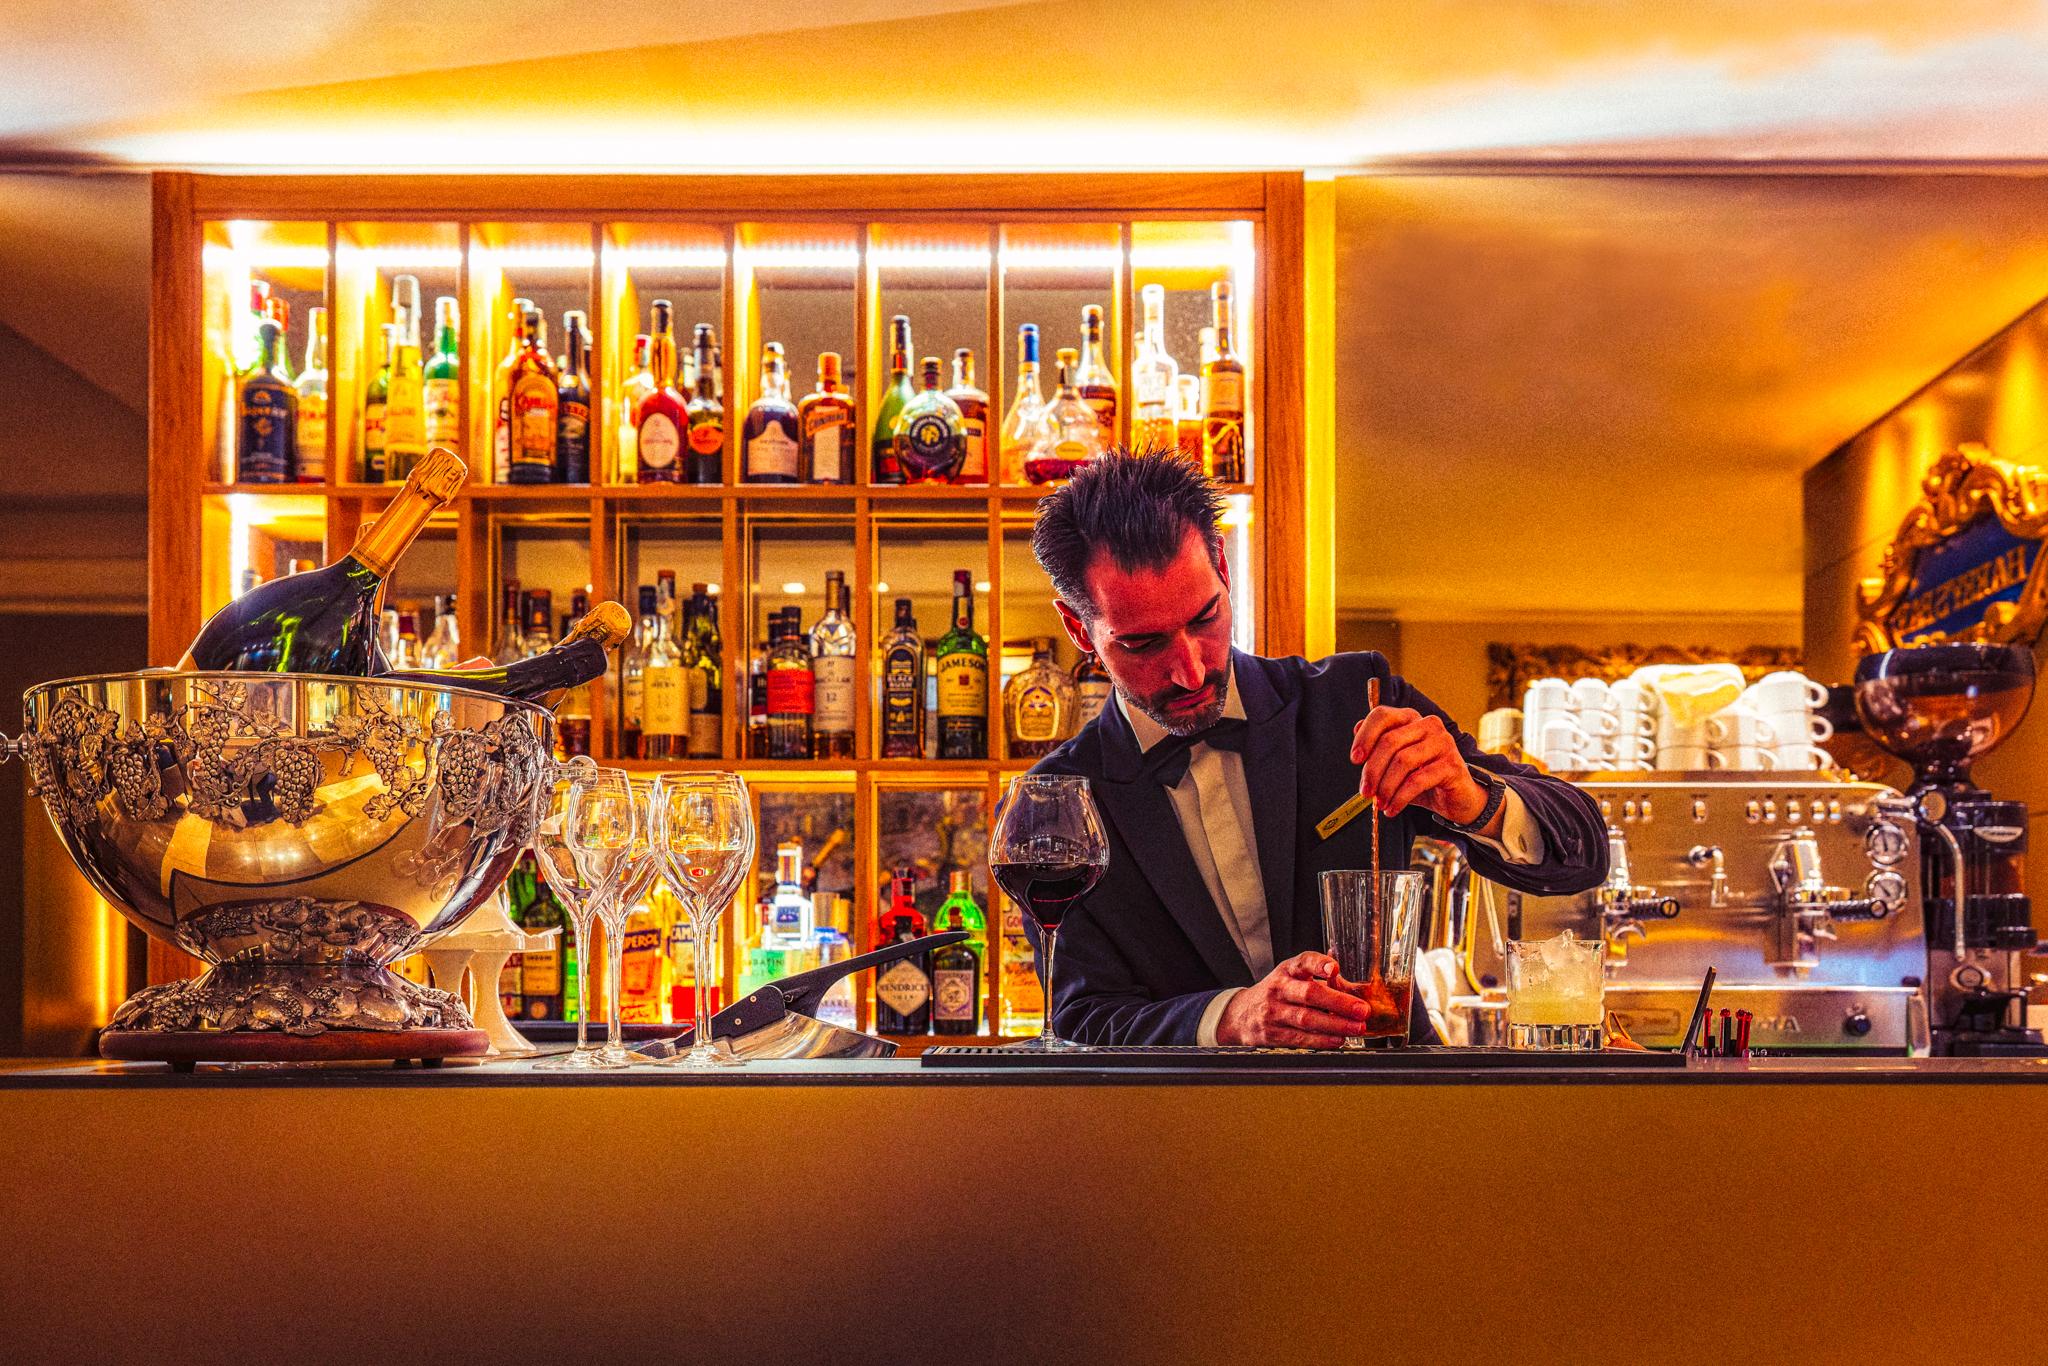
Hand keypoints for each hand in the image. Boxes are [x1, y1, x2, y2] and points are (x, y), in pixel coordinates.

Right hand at [1215, 952, 1375, 1047]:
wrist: (1241, 1014)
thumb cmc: (1276, 993)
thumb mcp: (1290, 976)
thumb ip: (1315, 973)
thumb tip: (1342, 970)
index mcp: (1287, 970)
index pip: (1303, 962)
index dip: (1319, 964)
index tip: (1334, 969)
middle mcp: (1279, 989)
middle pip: (1309, 993)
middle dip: (1338, 1002)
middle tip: (1361, 1009)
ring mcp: (1274, 1012)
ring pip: (1306, 1018)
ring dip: (1335, 1024)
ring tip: (1356, 1028)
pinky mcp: (1273, 1033)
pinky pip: (1300, 1037)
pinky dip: (1321, 1039)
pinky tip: (1338, 1039)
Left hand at [1349, 704, 1486, 822]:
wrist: (1457, 799)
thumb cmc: (1423, 779)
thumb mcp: (1396, 763)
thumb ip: (1378, 746)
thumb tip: (1356, 728)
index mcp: (1412, 719)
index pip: (1383, 716)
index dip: (1365, 736)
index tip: (1355, 760)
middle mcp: (1429, 725)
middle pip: (1390, 741)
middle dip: (1372, 770)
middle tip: (1365, 792)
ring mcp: (1443, 743)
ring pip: (1402, 761)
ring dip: (1386, 786)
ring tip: (1380, 803)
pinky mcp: (1452, 764)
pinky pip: (1417, 780)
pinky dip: (1400, 798)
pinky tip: (1392, 809)